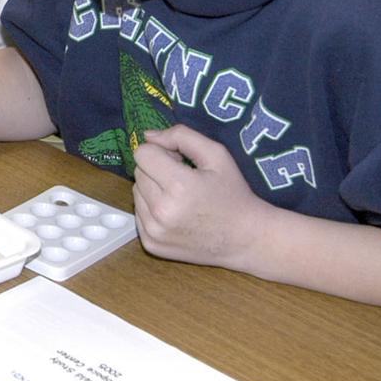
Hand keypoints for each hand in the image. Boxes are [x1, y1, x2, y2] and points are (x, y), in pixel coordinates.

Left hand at [131, 123, 271, 268]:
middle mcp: (161, 212)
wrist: (244, 239)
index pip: (143, 154)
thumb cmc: (232, 194)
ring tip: (180, 198)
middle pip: (139, 173)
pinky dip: (152, 210)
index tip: (179, 161)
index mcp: (179, 186)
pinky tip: (176, 214)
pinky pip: (138, 214)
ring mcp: (154, 232)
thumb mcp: (217, 155)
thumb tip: (148, 136)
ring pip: (136, 193)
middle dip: (157, 170)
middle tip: (184, 180)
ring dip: (152, 190)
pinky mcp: (151, 244)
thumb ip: (181, 136)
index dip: (161, 152)